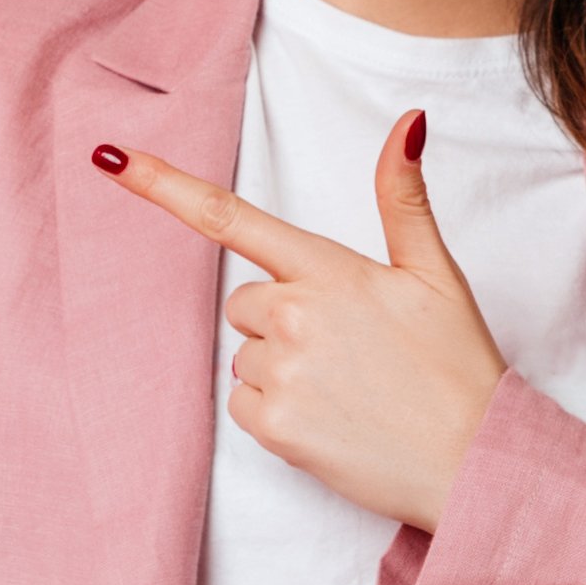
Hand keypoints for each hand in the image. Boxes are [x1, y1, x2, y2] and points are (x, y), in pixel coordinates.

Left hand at [97, 113, 504, 530]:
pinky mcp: (273, 426)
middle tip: (348, 348)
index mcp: (330, 271)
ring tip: (347, 388)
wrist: (475, 461)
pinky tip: (329, 419)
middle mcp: (296, 315)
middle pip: (245, 302)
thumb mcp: (435, 274)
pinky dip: (276, 413)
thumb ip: (402, 199)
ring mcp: (281, 373)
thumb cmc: (457, 367)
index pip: (233, 218)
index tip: (110, 158)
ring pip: (245, 356)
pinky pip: (243, 405)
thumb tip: (405, 123)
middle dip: (282, 319)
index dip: (164, 186)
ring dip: (281, 368)